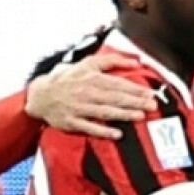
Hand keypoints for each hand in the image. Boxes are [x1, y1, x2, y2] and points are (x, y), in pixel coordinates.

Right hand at [24, 53, 156, 139]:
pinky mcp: (72, 122)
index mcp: (92, 78)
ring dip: (123, 114)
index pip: (117, 84)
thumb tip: (135, 60)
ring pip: (104, 112)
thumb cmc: (70, 79)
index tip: (150, 93)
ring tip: (140, 116)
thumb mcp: (88, 64)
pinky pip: (89, 127)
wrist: (41, 94)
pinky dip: (103, 131)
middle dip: (135, 102)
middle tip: (152, 106)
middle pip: (114, 98)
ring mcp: (78, 108)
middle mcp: (86, 93)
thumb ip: (112, 60)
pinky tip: (117, 134)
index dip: (135, 89)